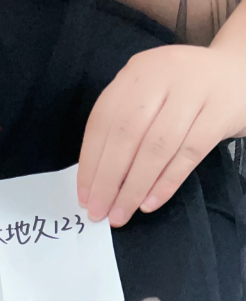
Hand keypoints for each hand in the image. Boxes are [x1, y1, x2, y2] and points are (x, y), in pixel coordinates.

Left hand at [76, 44, 245, 227]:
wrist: (239, 73)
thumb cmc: (183, 95)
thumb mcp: (149, 96)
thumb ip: (123, 127)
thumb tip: (95, 181)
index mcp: (137, 72)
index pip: (103, 120)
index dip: (90, 162)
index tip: (84, 197)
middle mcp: (163, 75)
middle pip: (127, 134)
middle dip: (108, 180)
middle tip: (99, 212)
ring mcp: (194, 91)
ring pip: (156, 146)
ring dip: (134, 187)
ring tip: (121, 214)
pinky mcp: (219, 111)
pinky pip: (188, 153)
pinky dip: (166, 182)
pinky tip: (150, 203)